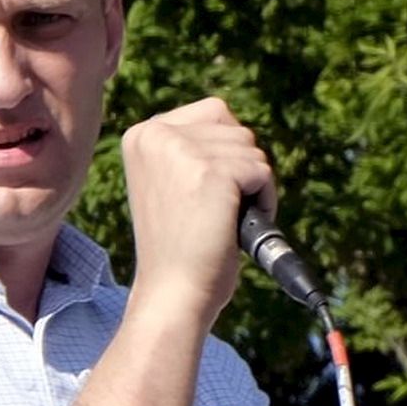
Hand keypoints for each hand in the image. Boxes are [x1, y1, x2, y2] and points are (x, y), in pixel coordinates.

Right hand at [119, 97, 274, 327]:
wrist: (173, 292)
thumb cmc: (179, 247)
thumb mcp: (173, 181)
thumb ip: (193, 148)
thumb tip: (236, 129)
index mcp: (143, 134)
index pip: (213, 114)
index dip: (225, 154)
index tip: (204, 194)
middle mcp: (155, 133)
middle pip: (235, 128)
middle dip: (241, 169)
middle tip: (215, 210)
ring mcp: (180, 150)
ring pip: (251, 148)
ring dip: (252, 186)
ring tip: (223, 220)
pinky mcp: (209, 170)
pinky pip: (261, 170)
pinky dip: (263, 200)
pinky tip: (235, 225)